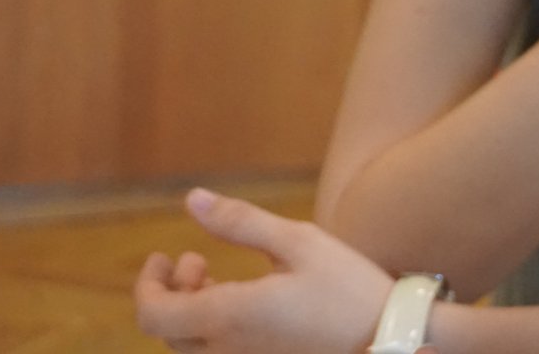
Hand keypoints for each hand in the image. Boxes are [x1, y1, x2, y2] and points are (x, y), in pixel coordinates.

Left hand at [134, 188, 393, 353]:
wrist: (390, 340)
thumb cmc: (348, 290)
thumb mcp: (299, 243)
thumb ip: (241, 222)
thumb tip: (192, 200)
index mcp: (228, 318)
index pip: (153, 313)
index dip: (147, 285)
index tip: (162, 256)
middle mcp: (227, 352)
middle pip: (169, 332)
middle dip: (171, 292)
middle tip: (195, 259)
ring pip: (191, 347)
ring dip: (190, 312)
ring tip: (215, 277)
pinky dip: (213, 329)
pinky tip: (241, 303)